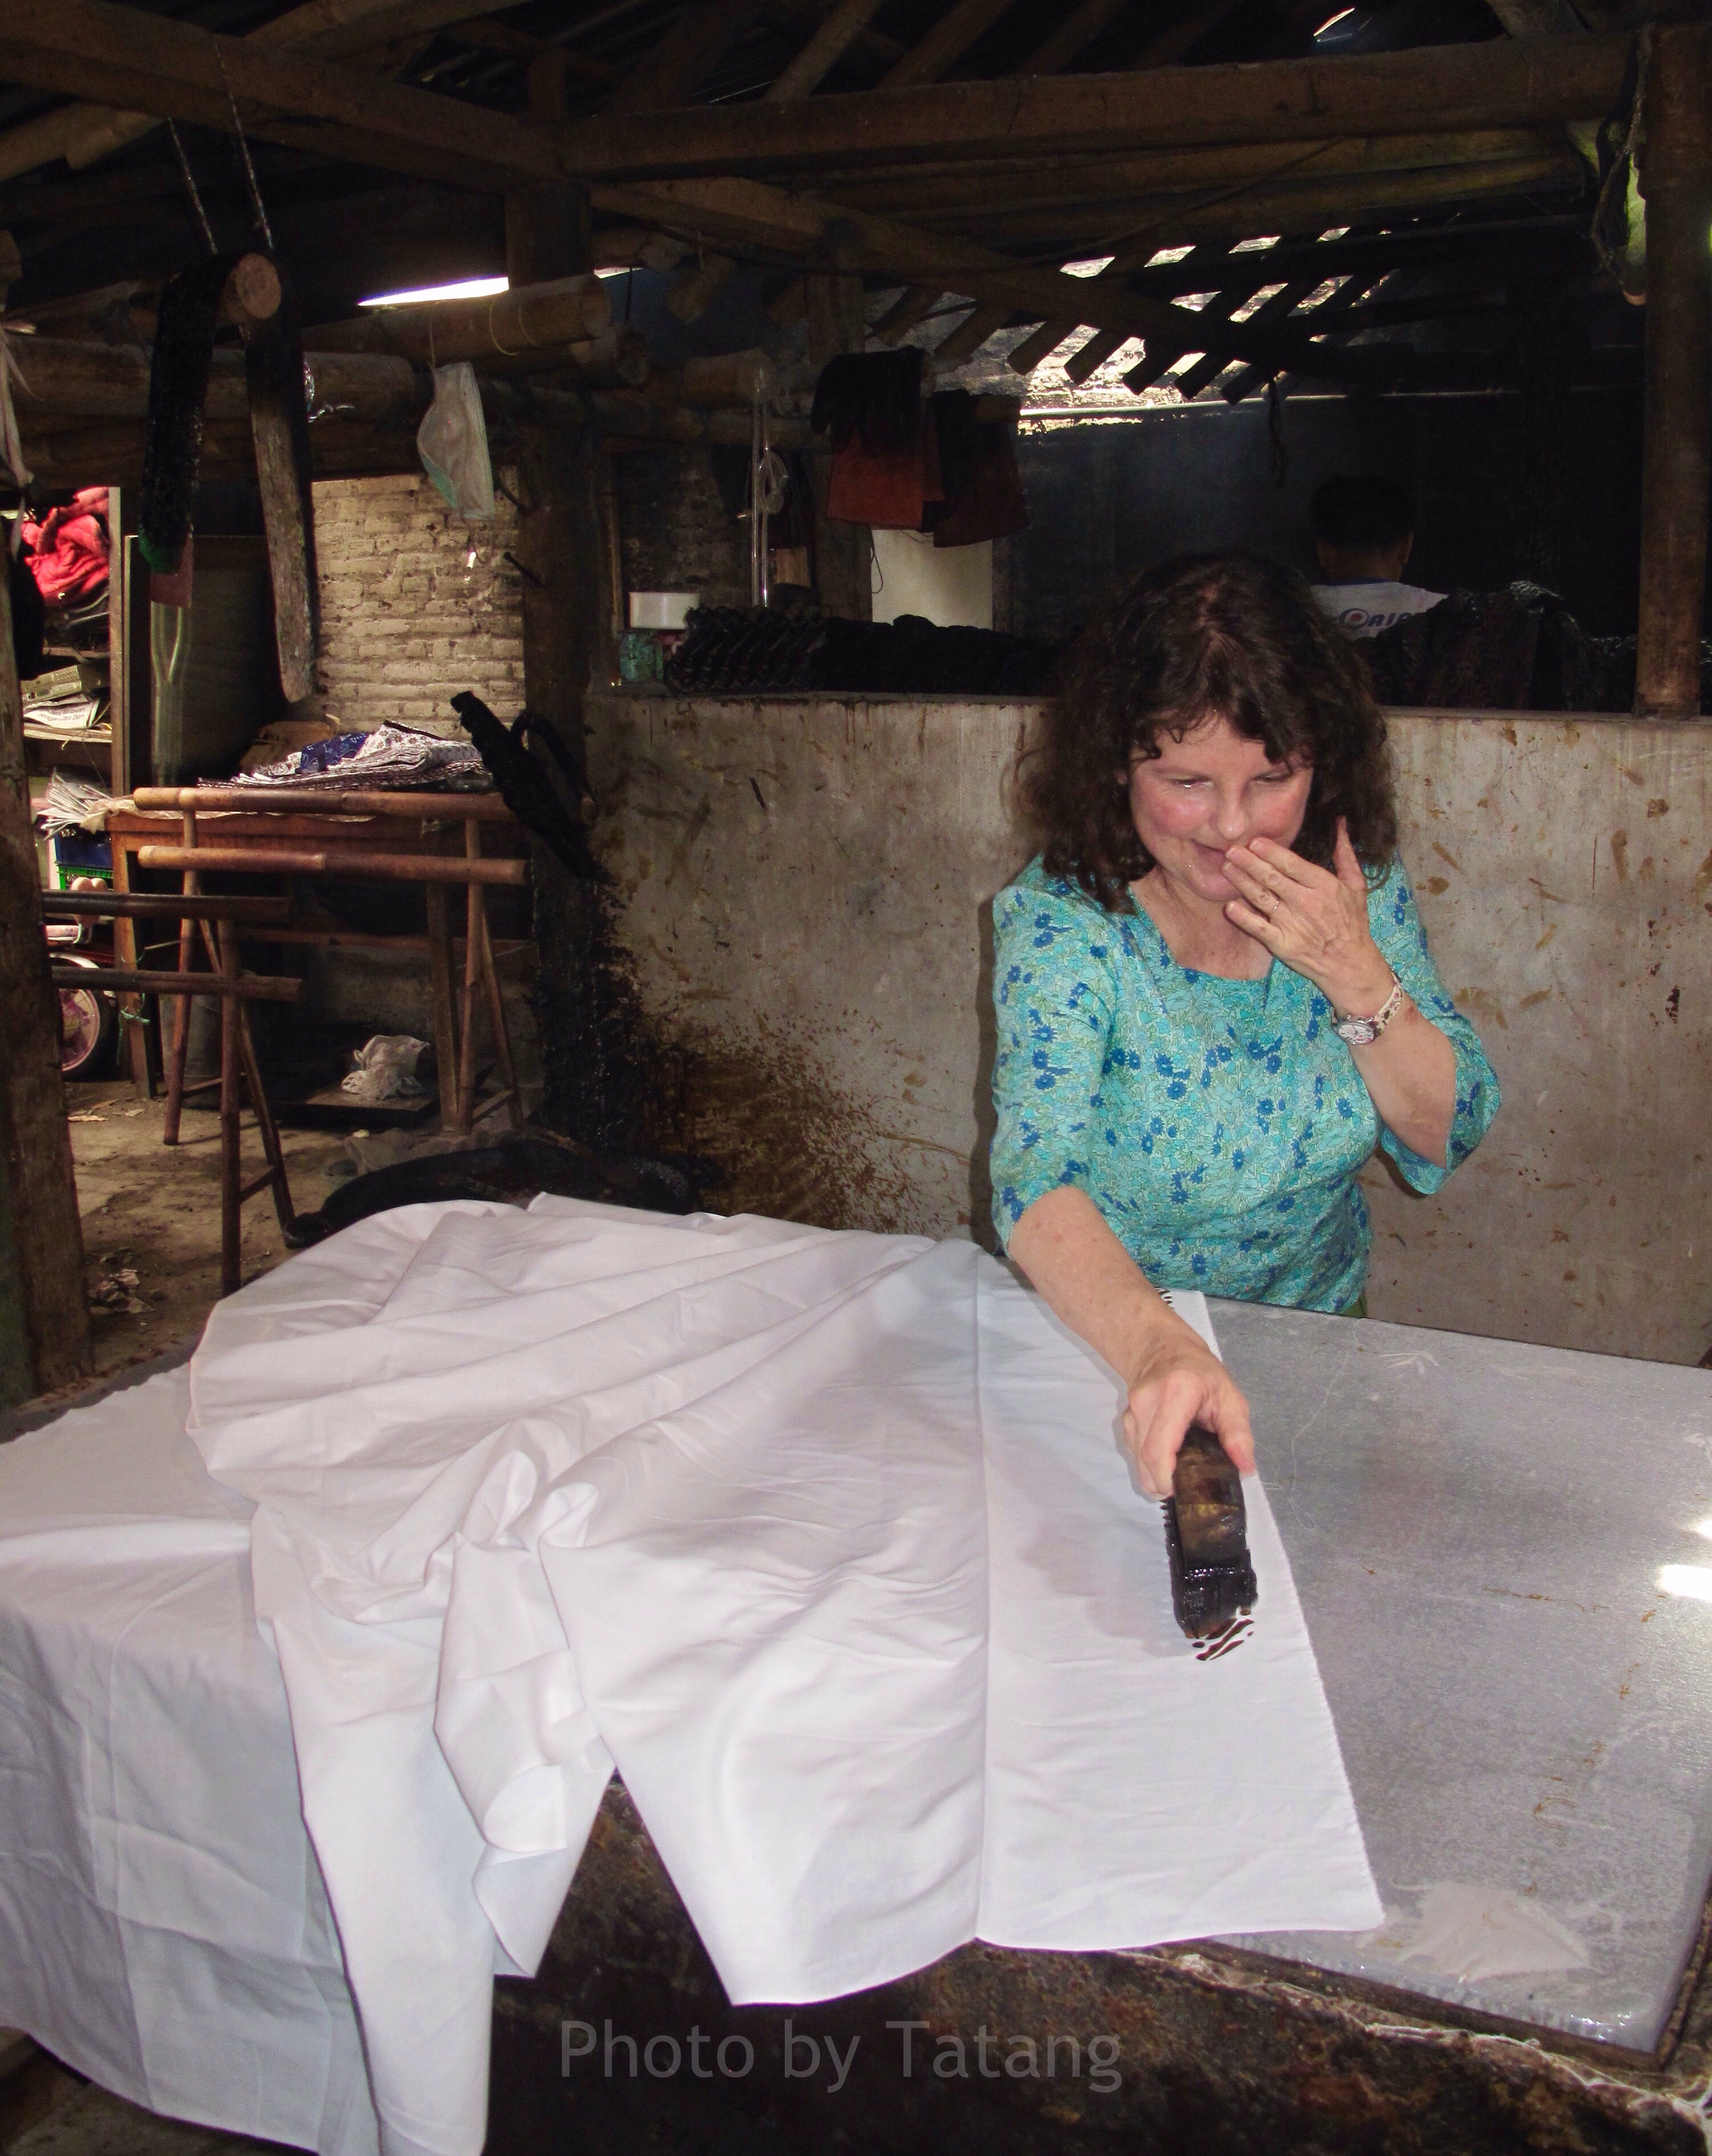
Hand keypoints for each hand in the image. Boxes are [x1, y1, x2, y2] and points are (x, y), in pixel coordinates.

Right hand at [1123, 1319, 1255, 1499]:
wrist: (1163, 1348)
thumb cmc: (1200, 1372)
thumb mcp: (1230, 1397)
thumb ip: (1238, 1434)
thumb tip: (1245, 1468)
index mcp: (1176, 1393)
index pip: (1159, 1448)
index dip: (1166, 1477)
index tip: (1182, 1490)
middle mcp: (1146, 1402)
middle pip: (1145, 1460)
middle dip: (1163, 1484)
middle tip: (1187, 1488)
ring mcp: (1131, 1411)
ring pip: (1137, 1460)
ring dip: (1155, 1476)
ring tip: (1180, 1471)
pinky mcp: (1125, 1420)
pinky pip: (1134, 1453)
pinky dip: (1149, 1464)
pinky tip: (1168, 1457)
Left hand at [1222, 819, 1392, 1014]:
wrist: (1350, 964)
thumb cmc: (1352, 923)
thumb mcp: (1356, 886)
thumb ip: (1345, 854)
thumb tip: (1340, 824)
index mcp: (1323, 886)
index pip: (1292, 865)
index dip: (1272, 852)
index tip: (1254, 841)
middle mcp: (1306, 903)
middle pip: (1272, 878)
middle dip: (1249, 862)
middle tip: (1230, 849)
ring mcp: (1292, 924)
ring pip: (1262, 898)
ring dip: (1242, 882)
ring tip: (1226, 868)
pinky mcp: (1282, 944)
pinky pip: (1259, 928)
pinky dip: (1244, 918)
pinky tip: (1229, 906)